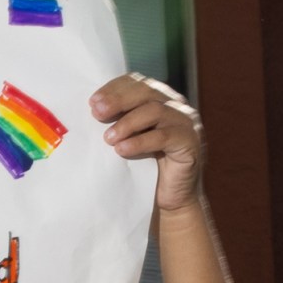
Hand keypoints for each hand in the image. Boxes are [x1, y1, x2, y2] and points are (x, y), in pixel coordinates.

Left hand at [90, 75, 208, 212]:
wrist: (171, 198)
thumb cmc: (147, 168)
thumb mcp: (129, 139)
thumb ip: (117, 123)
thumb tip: (92, 112)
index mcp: (159, 99)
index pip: (137, 83)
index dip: (115, 89)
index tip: (93, 102)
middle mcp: (175, 106)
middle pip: (146, 92)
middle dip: (119, 100)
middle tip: (97, 113)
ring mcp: (185, 122)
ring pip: (155, 111)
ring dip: (128, 122)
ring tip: (108, 138)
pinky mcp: (190, 142)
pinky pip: (164, 136)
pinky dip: (141, 141)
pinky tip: (122, 150)